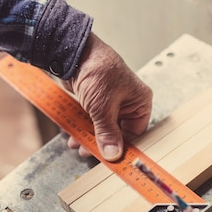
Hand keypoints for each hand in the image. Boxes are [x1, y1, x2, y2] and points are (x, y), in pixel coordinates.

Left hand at [63, 33, 152, 160]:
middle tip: (89, 153)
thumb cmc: (96, 69)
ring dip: (90, 137)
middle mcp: (128, 102)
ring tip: (78, 145)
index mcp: (139, 101)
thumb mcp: (102, 108)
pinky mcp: (95, 100)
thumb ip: (107, 133)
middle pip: (118, 131)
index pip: (136, 132)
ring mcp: (111, 101)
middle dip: (102, 143)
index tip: (111, 159)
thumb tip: (113, 154)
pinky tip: (74, 135)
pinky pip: (92, 120)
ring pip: (103, 127)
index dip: (123, 147)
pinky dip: (84, 128)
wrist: (72, 51)